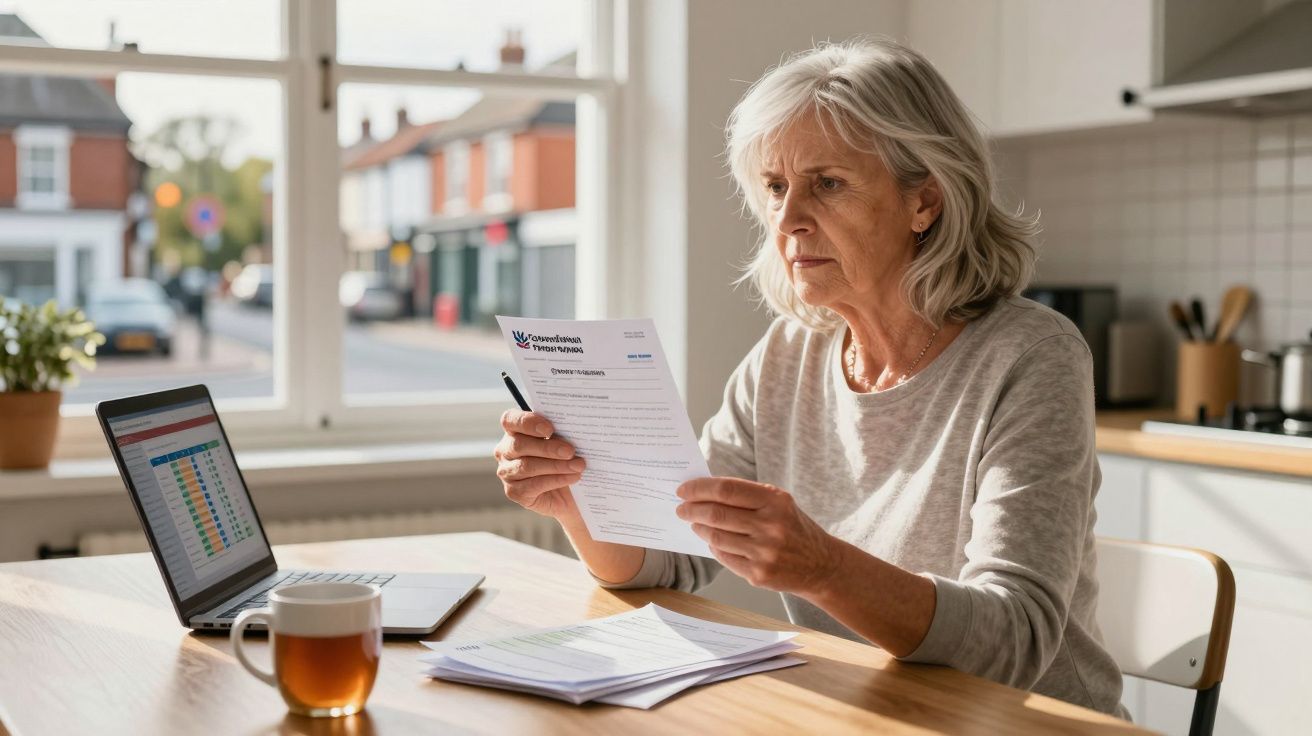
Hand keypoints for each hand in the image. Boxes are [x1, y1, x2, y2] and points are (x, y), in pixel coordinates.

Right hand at [494, 410, 585, 519]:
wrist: (568, 492)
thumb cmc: (564, 459)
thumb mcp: (563, 442)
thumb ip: (560, 433)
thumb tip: (571, 431)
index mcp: (514, 431)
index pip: (510, 420)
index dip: (528, 422)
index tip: (550, 429)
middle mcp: (505, 451)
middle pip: (519, 445)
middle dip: (547, 448)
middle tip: (570, 451)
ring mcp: (507, 472)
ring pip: (527, 466)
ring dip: (556, 465)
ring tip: (578, 465)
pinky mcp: (514, 492)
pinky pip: (534, 485)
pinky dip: (556, 480)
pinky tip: (573, 477)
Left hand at [676, 477, 842, 594]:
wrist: (822, 565)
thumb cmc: (793, 528)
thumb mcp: (779, 504)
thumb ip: (747, 497)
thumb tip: (704, 492)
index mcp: (775, 501)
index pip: (726, 490)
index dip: (699, 489)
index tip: (683, 490)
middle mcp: (771, 525)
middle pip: (717, 514)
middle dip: (691, 509)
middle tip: (681, 508)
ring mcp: (765, 552)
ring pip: (716, 537)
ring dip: (699, 528)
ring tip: (694, 523)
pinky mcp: (759, 574)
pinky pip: (724, 557)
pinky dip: (713, 547)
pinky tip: (711, 541)